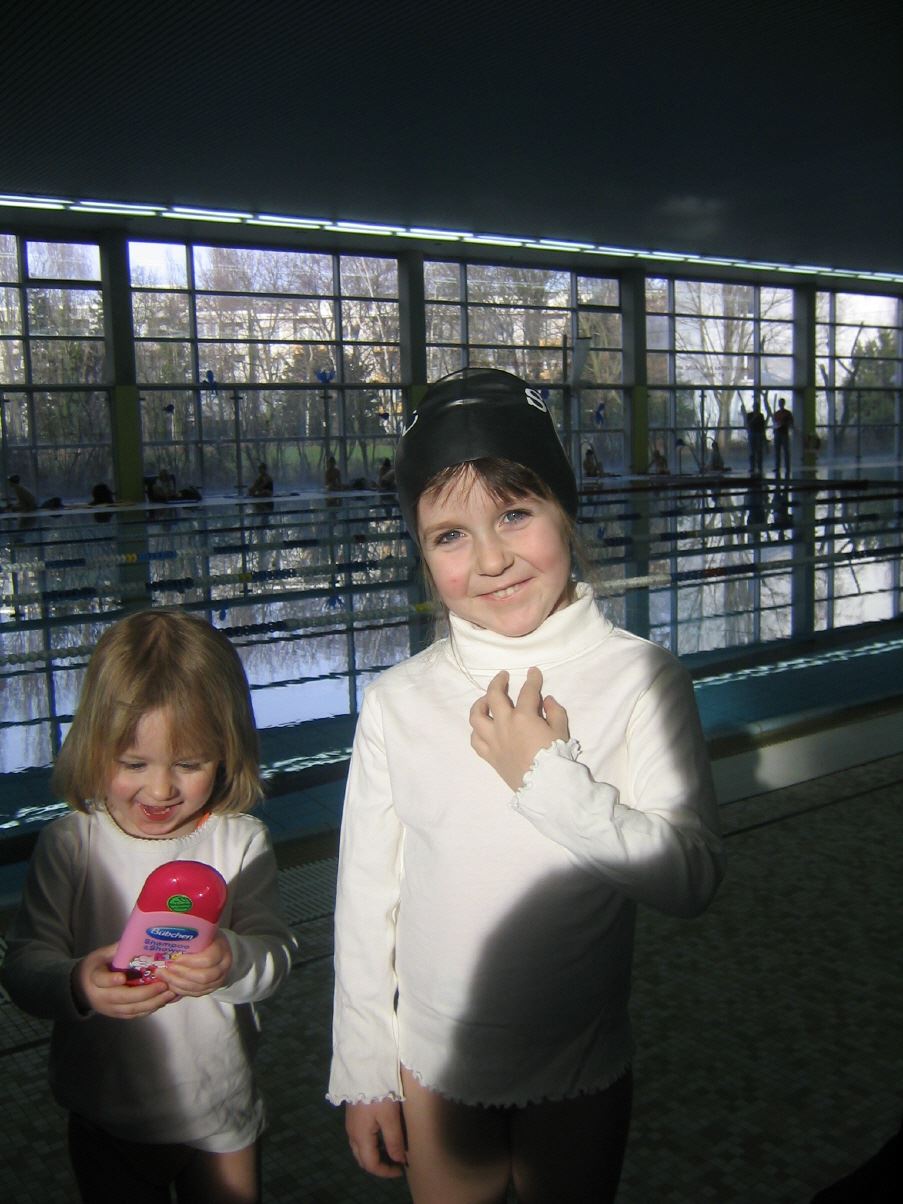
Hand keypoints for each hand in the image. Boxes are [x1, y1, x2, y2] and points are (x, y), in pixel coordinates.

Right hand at [72, 944, 174, 1018]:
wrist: (82, 988)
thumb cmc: (96, 966)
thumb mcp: (102, 954)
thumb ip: (118, 949)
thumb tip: (137, 936)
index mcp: (94, 977)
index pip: (100, 980)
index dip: (111, 980)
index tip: (122, 977)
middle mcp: (101, 996)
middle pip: (122, 998)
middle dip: (144, 993)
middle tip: (163, 985)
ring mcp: (110, 1008)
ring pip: (131, 1009)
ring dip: (152, 1003)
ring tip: (169, 994)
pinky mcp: (117, 1014)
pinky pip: (134, 1014)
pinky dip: (149, 1009)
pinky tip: (163, 1001)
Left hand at [155, 932, 232, 997]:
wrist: (218, 948)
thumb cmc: (207, 938)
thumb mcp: (203, 932)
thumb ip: (190, 938)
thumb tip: (168, 939)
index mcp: (222, 950)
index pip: (208, 960)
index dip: (190, 961)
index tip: (175, 958)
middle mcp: (223, 967)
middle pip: (203, 977)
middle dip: (181, 974)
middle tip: (165, 968)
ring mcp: (218, 980)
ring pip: (198, 988)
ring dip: (178, 983)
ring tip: (164, 976)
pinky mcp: (211, 989)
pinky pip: (195, 994)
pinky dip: (181, 990)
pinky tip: (170, 984)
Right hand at [345, 1099, 406, 1177]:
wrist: (364, 1067)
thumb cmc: (379, 1092)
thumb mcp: (390, 1117)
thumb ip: (394, 1141)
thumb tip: (399, 1160)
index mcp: (360, 1137)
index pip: (371, 1164)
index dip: (386, 1172)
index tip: (402, 1170)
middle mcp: (352, 1133)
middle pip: (363, 1159)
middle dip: (379, 1165)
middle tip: (396, 1162)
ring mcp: (351, 1124)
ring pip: (360, 1149)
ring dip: (374, 1154)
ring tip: (392, 1150)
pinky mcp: (353, 1115)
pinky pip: (360, 1137)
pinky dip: (371, 1144)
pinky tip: (383, 1136)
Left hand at [469, 667, 569, 791]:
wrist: (546, 787)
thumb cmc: (556, 759)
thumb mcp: (561, 732)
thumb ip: (555, 712)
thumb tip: (546, 700)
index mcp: (523, 717)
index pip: (527, 691)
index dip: (532, 679)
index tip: (533, 672)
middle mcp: (504, 725)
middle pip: (494, 696)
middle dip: (498, 682)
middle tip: (503, 676)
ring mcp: (494, 740)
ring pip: (476, 716)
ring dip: (479, 704)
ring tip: (486, 700)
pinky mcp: (490, 756)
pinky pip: (475, 741)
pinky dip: (476, 731)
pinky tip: (482, 728)